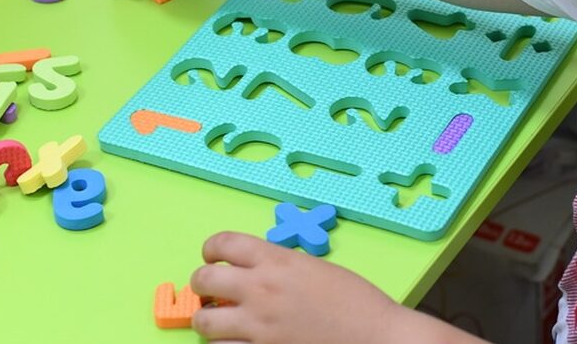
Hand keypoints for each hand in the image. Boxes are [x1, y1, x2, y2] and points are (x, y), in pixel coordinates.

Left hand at [189, 232, 399, 343]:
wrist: (375, 335)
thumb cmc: (355, 300)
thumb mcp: (315, 267)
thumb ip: (280, 266)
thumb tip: (255, 271)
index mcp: (277, 260)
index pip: (223, 243)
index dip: (211, 249)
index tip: (212, 257)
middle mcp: (261, 289)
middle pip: (203, 280)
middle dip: (202, 284)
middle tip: (211, 291)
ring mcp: (259, 325)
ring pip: (204, 321)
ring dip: (208, 320)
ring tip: (220, 321)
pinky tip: (236, 343)